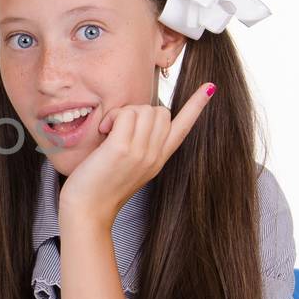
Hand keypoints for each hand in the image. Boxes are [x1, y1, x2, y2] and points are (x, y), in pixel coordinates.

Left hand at [60, 84, 215, 221]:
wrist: (88, 211)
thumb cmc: (100, 186)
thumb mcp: (129, 165)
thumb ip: (140, 144)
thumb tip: (136, 117)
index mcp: (158, 159)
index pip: (184, 127)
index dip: (196, 106)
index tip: (210, 87)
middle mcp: (154, 155)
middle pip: (160, 110)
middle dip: (138, 111)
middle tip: (117, 129)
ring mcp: (141, 152)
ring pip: (143, 109)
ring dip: (122, 113)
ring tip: (108, 131)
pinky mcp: (122, 149)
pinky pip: (125, 114)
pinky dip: (111, 117)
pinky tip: (103, 132)